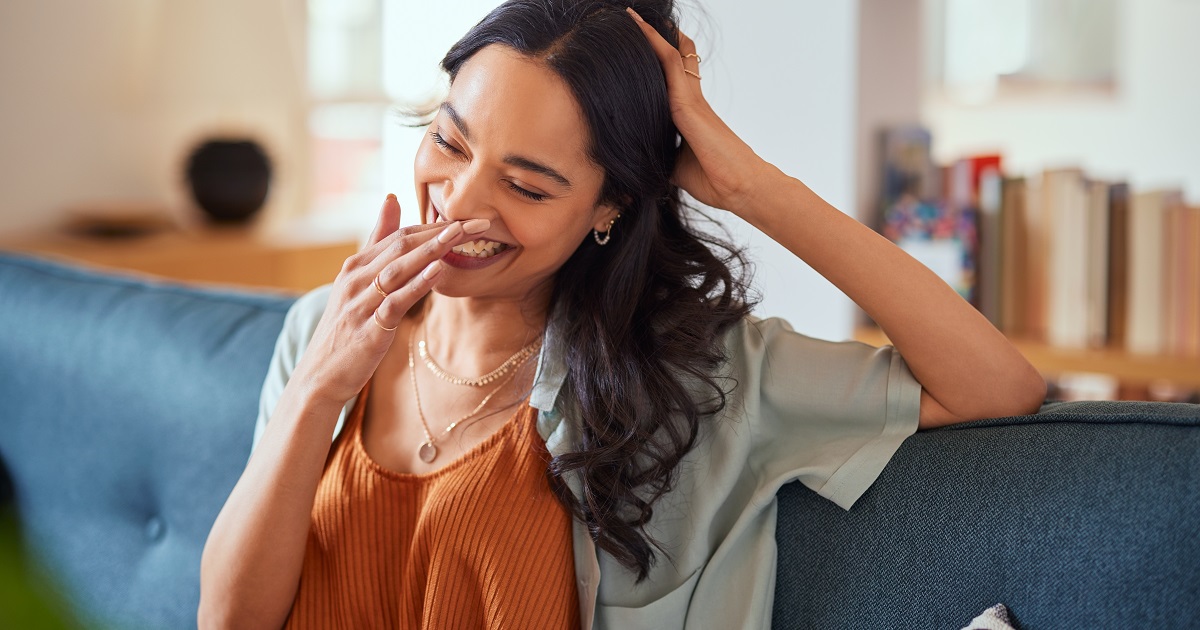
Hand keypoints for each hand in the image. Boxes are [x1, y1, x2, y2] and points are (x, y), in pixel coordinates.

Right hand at [292, 195, 488, 404]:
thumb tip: (392, 199)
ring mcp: (360, 302)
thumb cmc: (345, 329)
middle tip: (476, 222)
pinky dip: (416, 285)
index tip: (467, 218)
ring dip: (430, 250)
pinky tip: (437, 272)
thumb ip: (377, 243)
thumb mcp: (358, 284)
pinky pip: (395, 302)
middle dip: (440, 232)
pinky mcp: (369, 329)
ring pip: (398, 269)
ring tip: (459, 236)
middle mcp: (356, 279)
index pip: (399, 236)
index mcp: (356, 266)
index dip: (434, 225)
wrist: (318, 375)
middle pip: (401, 246)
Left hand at [626, 8, 768, 214]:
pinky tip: (638, 27)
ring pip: (670, 52)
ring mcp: (690, 98)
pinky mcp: (687, 102)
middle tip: (633, 20)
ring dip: (650, 33)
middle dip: (654, 38)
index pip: (670, 77)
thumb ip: (660, 154)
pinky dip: (652, 43)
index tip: (634, 47)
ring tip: (631, 15)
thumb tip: (639, 160)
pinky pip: (668, 62)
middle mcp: (690, 99)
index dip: (656, 58)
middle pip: (673, 56)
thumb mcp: (675, 166)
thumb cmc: (714, 180)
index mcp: (688, 113)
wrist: (738, 188)